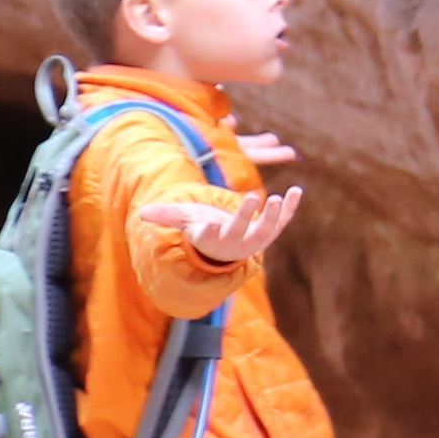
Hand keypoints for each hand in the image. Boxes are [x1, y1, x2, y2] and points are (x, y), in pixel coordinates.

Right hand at [142, 165, 303, 267]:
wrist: (227, 247)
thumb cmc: (203, 228)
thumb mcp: (185, 220)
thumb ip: (166, 215)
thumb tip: (141, 213)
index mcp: (211, 238)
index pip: (207, 236)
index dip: (207, 231)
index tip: (207, 225)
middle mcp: (235, 241)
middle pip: (240, 231)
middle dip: (245, 216)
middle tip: (252, 197)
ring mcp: (255, 237)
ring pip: (266, 230)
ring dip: (273, 215)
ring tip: (277, 197)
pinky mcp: (270, 230)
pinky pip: (283, 220)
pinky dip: (290, 208)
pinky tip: (297, 190)